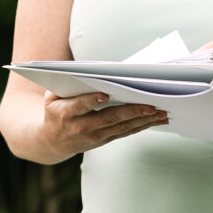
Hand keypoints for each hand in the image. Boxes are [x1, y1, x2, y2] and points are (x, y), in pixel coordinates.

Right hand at [38, 90, 167, 157]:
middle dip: (131, 111)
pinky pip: (125, 133)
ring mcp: (94, 136)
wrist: (51, 141)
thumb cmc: (54, 111)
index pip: (79, 106)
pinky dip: (142, 126)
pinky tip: (156, 120)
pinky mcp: (104, 140)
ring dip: (143, 120)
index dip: (91, 101)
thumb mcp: (51, 97)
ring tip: (160, 112)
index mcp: (64, 113)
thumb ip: (64, 85)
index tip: (104, 94)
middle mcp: (80, 127)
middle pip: (108, 118)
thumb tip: (88, 72)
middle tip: (150, 105)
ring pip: (122, 127)